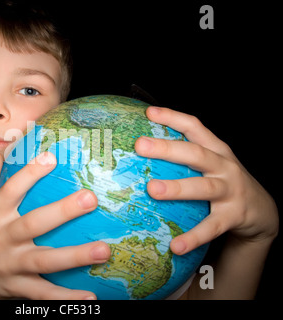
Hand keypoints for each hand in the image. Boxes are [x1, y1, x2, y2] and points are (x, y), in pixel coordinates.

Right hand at [0, 151, 109, 298]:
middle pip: (33, 224)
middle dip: (62, 211)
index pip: (11, 190)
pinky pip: (44, 293)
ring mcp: (11, 265)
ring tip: (104, 250)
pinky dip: (66, 298)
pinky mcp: (18, 288)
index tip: (52, 157)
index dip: (30, 174)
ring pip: (44, 261)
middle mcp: (2, 239)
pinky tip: (91, 297)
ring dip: (75, 256)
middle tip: (90, 198)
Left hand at [135, 106, 277, 254]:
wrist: (262, 210)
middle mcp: (224, 166)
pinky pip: (211, 227)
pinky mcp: (234, 215)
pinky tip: (175, 246)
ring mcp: (231, 190)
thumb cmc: (224, 182)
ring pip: (204, 187)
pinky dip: (194, 236)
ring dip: (178, 188)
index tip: (148, 112)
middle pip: (196, 153)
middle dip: (168, 148)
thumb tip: (141, 153)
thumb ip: (184, 158)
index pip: (194, 127)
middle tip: (140, 146)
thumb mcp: (209, 164)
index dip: (172, 117)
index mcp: (216, 150)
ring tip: (153, 189)